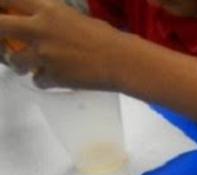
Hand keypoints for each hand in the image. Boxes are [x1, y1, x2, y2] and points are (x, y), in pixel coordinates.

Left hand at [0, 0, 124, 88]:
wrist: (122, 62)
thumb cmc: (105, 37)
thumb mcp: (73, 17)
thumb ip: (51, 17)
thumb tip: (38, 21)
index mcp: (47, 9)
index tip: (0, 12)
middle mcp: (40, 30)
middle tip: (2, 41)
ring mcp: (45, 55)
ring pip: (15, 61)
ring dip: (19, 64)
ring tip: (28, 66)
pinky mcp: (54, 77)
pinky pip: (38, 80)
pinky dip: (44, 81)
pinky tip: (54, 78)